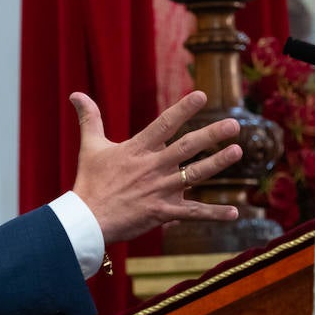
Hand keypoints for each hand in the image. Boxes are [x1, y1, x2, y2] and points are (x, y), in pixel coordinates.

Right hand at [70, 90, 242, 246]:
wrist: (87, 220)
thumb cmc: (90, 182)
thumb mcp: (90, 146)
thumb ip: (89, 118)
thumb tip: (76, 94)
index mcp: (137, 149)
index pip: (164, 124)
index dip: (183, 109)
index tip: (202, 95)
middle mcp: (152, 167)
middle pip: (186, 147)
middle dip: (211, 135)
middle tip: (234, 124)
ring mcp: (159, 191)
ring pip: (194, 175)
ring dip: (217, 164)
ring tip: (238, 151)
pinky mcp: (162, 213)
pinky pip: (192, 213)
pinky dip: (214, 214)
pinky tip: (235, 212)